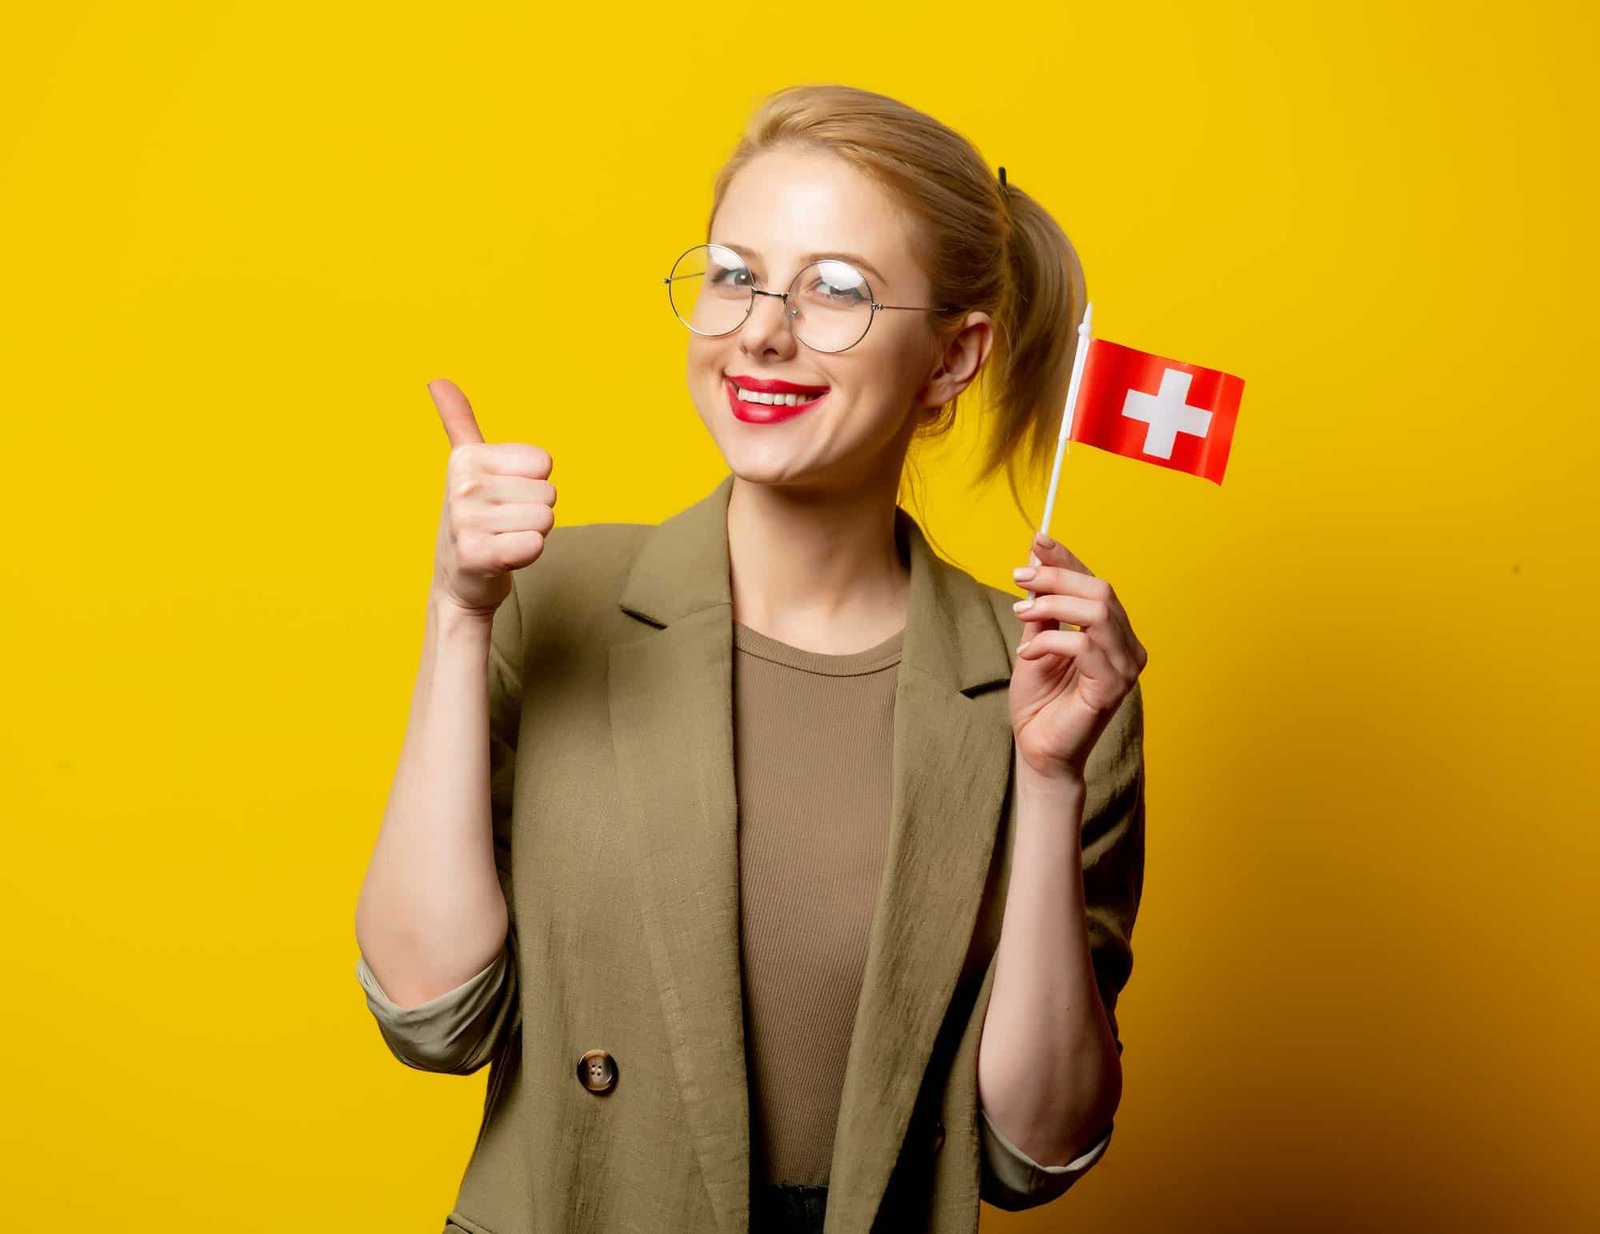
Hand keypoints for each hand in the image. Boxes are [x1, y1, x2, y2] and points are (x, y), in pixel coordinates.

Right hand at [427, 378, 556, 617]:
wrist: (458, 580)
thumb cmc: (473, 519)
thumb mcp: (465, 466)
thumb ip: (458, 422)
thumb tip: (437, 379)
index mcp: (467, 457)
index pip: (544, 463)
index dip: (531, 484)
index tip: (503, 498)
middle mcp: (464, 485)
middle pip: (548, 493)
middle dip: (532, 512)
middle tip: (503, 524)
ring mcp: (468, 521)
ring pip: (545, 519)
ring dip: (530, 534)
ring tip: (502, 539)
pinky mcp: (479, 554)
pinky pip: (535, 545)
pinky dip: (526, 556)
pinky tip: (502, 558)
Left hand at [1007, 533, 1147, 780]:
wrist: (1037, 749)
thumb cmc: (1040, 701)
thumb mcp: (1035, 640)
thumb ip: (1042, 606)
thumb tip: (1036, 558)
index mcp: (1113, 633)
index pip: (1095, 583)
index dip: (1068, 559)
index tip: (1038, 541)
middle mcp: (1128, 647)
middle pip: (1101, 591)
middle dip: (1057, 577)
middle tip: (1018, 579)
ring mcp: (1126, 668)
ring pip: (1099, 612)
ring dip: (1054, 604)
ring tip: (1020, 614)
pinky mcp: (1113, 688)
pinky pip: (1085, 646)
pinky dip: (1050, 641)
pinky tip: (1028, 654)